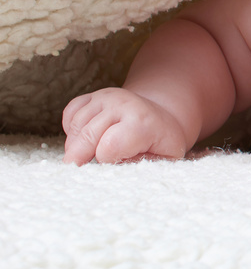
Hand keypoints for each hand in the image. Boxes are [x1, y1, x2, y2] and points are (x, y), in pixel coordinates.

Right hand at [62, 88, 191, 164]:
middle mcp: (122, 104)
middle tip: (79, 170)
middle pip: (88, 135)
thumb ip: (141, 167)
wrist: (160, 116)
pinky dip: (71, 129)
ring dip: (75, 145)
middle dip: (80, 157)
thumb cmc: (160, 142)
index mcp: (142, 121)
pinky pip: (70, 113)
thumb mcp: (163, 158)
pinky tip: (83, 138)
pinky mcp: (92, 96)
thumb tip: (114, 172)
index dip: (106, 160)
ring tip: (86, 156)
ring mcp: (105, 97)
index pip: (109, 146)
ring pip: (76, 125)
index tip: (112, 165)